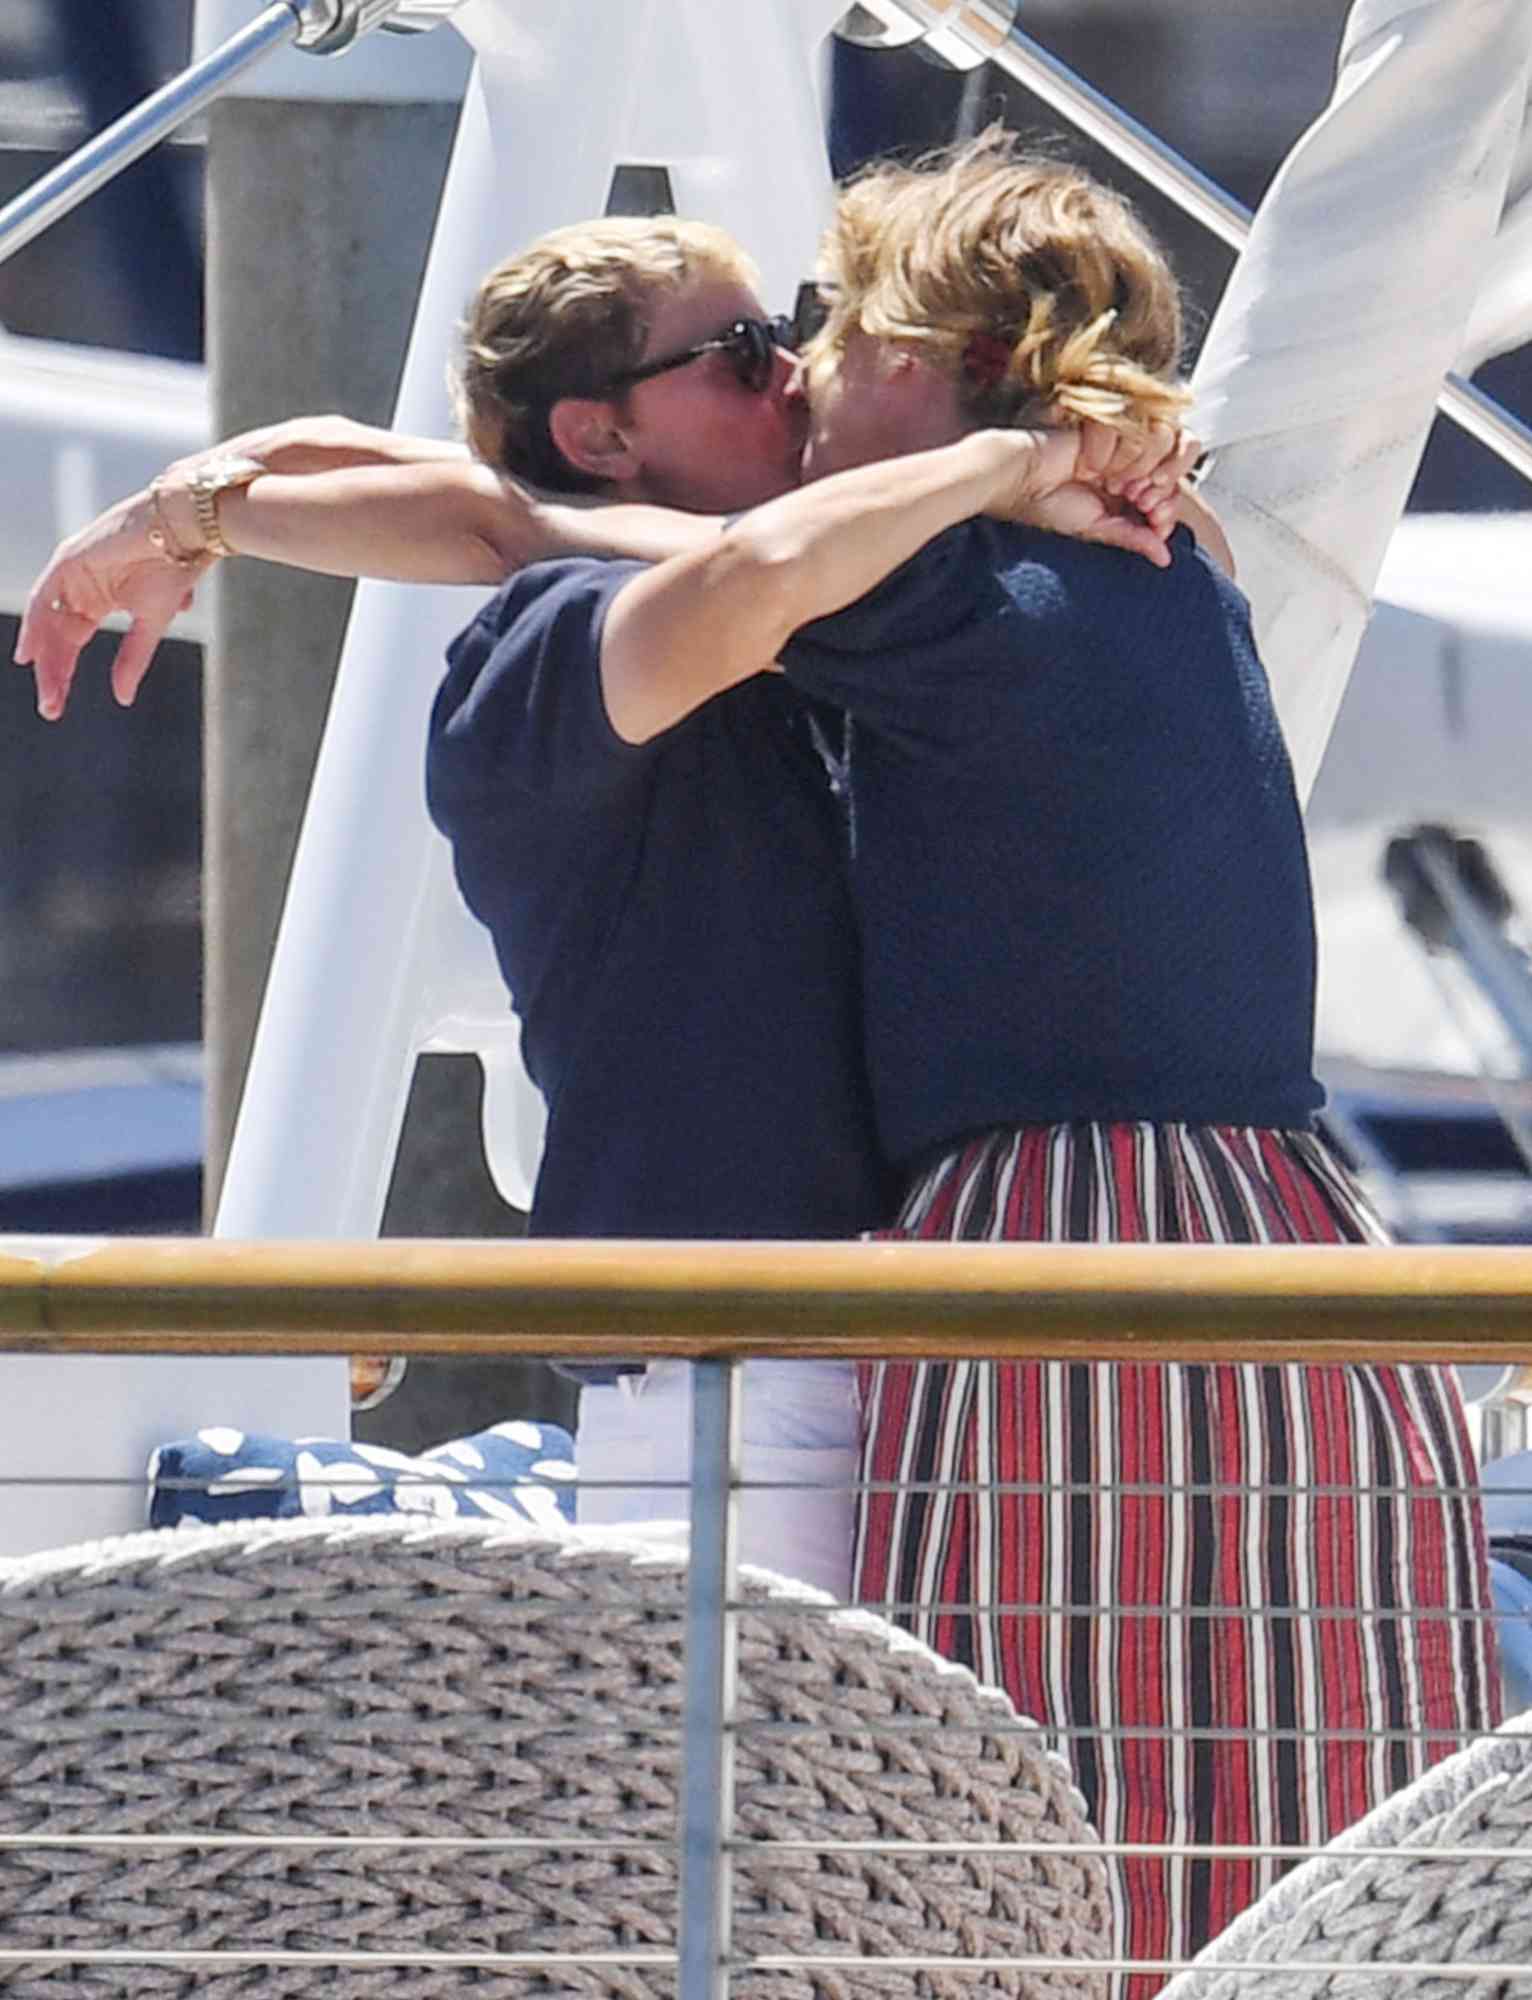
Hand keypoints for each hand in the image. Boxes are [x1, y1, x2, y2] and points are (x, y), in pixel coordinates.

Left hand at [12, 489, 210, 719]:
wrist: (184, 531)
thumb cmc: (176, 570)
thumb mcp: (152, 624)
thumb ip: (133, 660)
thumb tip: (122, 698)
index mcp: (99, 600)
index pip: (71, 641)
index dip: (62, 673)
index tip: (56, 706)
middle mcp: (81, 587)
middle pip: (55, 636)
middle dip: (52, 672)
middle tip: (50, 707)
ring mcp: (73, 572)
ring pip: (47, 619)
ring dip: (43, 654)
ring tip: (44, 686)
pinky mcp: (71, 558)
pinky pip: (44, 595)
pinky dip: (35, 624)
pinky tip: (31, 651)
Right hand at [986, 420, 1202, 566]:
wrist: (1017, 478)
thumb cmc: (1046, 504)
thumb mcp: (1095, 528)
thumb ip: (1132, 538)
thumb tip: (1166, 559)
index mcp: (1129, 488)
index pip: (1174, 490)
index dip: (1171, 504)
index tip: (1153, 518)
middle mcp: (1129, 461)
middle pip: (1178, 461)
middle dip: (1161, 487)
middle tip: (1132, 497)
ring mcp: (1120, 438)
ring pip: (1161, 439)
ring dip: (1139, 464)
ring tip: (1109, 480)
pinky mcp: (1106, 418)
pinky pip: (1132, 428)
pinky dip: (1113, 449)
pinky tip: (1090, 463)